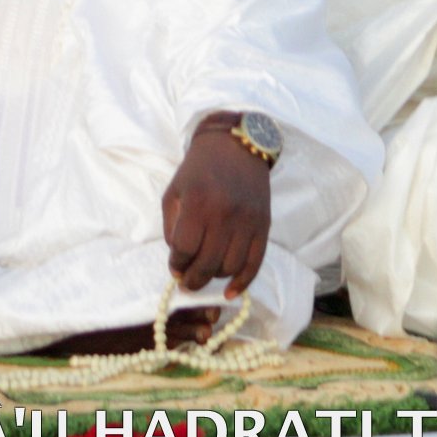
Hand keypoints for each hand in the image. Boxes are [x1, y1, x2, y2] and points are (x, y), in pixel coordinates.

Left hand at [163, 119, 272, 296]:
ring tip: (206, 274)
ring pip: (230, 267)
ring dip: (215, 277)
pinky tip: (231, 292)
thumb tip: (178, 260)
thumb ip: (172, 226)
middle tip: (187, 283)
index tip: (175, 268)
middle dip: (193, 280)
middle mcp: (224, 213)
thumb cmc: (199, 169)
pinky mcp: (263, 225)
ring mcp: (247, 221)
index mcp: (197, 203)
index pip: (184, 249)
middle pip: (207, 263)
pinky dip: (243, 282)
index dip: (176, 265)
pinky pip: (255, 263)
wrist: (237, 145)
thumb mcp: (174, 190)